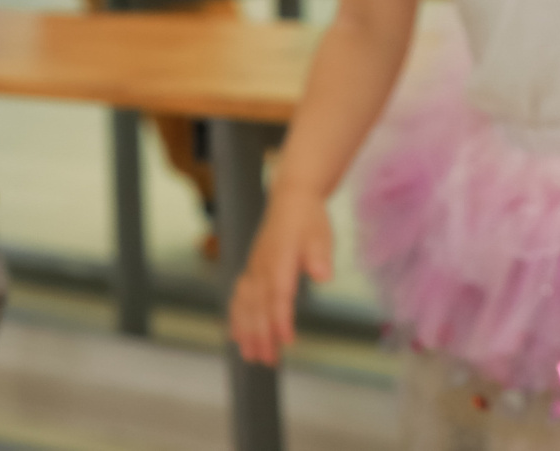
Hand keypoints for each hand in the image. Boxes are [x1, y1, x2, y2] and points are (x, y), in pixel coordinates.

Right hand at [228, 196, 332, 365]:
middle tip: (268, 361)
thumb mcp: (321, 234)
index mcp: (280, 261)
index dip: (281, 320)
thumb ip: (319, 256)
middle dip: (262, 336)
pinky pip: (239, 297)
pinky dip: (236, 317)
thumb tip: (323, 275)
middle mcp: (262, 268)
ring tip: (250, 356)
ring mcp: (253, 269)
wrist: (291, 199)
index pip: (279, 296)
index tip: (287, 342)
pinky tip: (236, 335)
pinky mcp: (251, 271)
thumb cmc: (308, 219)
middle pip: (259, 307)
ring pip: (245, 305)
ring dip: (246, 332)